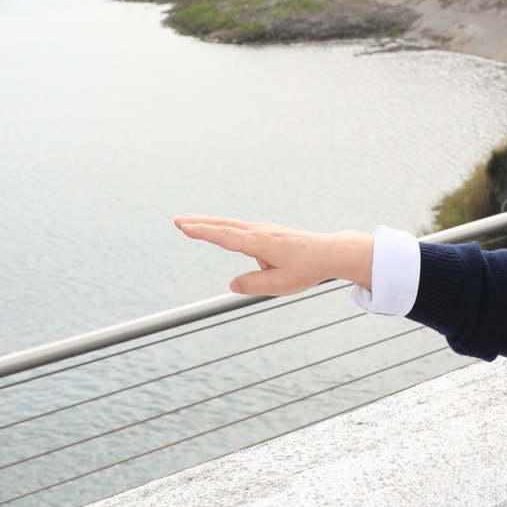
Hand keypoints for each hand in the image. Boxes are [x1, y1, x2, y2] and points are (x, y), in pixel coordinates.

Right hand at [173, 216, 374, 296]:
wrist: (330, 252)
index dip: (203, 232)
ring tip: (189, 221)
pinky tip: (218, 230)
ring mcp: (263, 230)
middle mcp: (259, 232)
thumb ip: (254, 286)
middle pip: (223, 225)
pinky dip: (223, 226)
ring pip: (230, 224)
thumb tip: (232, 285)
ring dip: (208, 222)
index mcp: (260, 243)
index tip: (184, 227)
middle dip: (199, 223)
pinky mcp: (267, 232)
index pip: (225, 236)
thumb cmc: (307, 269)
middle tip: (176, 220)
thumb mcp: (280, 285)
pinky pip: (240, 228)